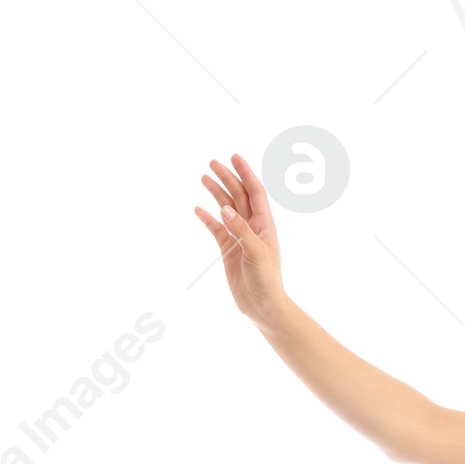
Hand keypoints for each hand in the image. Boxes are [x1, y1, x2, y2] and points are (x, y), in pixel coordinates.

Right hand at [195, 154, 285, 327]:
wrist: (262, 306)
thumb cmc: (266, 280)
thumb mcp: (256, 252)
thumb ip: (240, 229)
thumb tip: (224, 207)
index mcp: (264, 225)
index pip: (255, 192)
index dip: (245, 173)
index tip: (234, 157)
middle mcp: (252, 227)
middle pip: (238, 196)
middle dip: (227, 178)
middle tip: (212, 163)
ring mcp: (239, 237)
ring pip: (226, 209)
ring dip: (216, 193)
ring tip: (203, 178)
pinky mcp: (228, 250)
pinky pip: (216, 229)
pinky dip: (207, 218)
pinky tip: (198, 209)